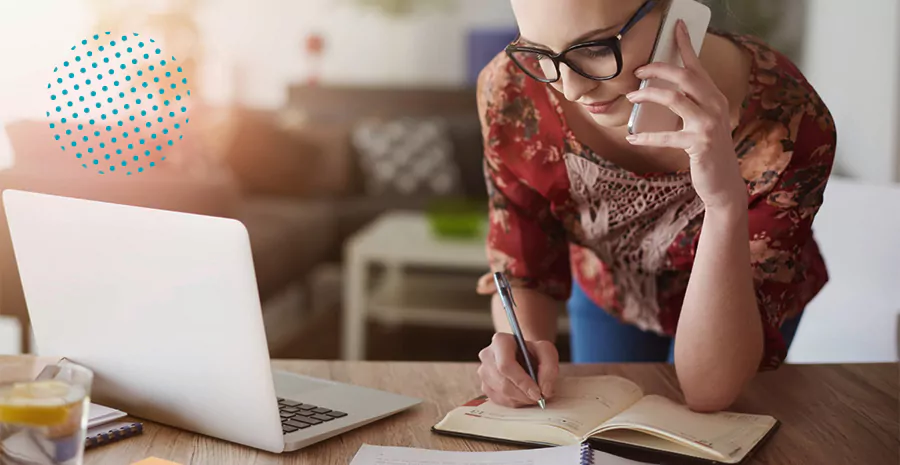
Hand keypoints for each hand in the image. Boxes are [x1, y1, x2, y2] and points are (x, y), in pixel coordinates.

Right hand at [477, 333, 558, 407]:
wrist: (524, 354)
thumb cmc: (534, 352)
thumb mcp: (547, 352)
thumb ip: (549, 368)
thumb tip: (545, 390)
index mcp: (500, 341)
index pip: (506, 365)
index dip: (522, 382)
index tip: (538, 393)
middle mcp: (487, 355)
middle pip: (503, 382)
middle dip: (524, 394)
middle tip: (540, 398)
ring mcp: (483, 372)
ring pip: (502, 394)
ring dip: (521, 399)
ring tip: (533, 394)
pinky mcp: (485, 386)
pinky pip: (500, 400)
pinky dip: (516, 402)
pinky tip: (524, 394)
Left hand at [625, 19, 746, 211]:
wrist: (723, 182)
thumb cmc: (707, 150)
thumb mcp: (702, 122)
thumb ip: (689, 105)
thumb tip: (658, 91)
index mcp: (714, 97)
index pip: (698, 65)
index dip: (686, 44)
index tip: (676, 26)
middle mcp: (715, 106)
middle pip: (685, 76)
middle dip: (658, 69)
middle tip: (638, 71)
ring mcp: (708, 124)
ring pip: (674, 98)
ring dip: (648, 95)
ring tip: (631, 96)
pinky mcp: (699, 144)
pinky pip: (666, 136)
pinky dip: (646, 137)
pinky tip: (632, 138)